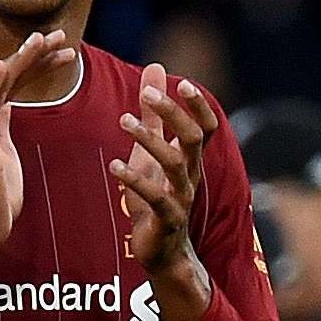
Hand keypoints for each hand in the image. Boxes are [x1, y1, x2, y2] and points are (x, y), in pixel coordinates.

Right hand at [0, 30, 75, 303]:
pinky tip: (2, 66)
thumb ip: (3, 130)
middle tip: (62, 35)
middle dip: (36, 54)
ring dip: (21, 60)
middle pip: (10, 76)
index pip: (16, 82)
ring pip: (0, 84)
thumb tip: (7, 108)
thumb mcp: (4, 155)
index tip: (65, 50)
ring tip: (42, 39)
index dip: (39, 63)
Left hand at [112, 66, 218, 273]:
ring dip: (149, 140)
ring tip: (124, 121)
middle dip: (172, 114)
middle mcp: (190, 175)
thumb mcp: (152, 152)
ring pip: (174, 164)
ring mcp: (180, 197)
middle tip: (146, 95)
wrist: (163, 252)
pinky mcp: (166, 218)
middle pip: (192, 138)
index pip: (206, 126)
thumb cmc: (157, 198)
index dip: (198, 105)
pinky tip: (114, 167)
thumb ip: (154, 115)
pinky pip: (155, 197)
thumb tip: (156, 69)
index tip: (182, 82)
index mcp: (190, 159)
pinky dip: (134, 179)